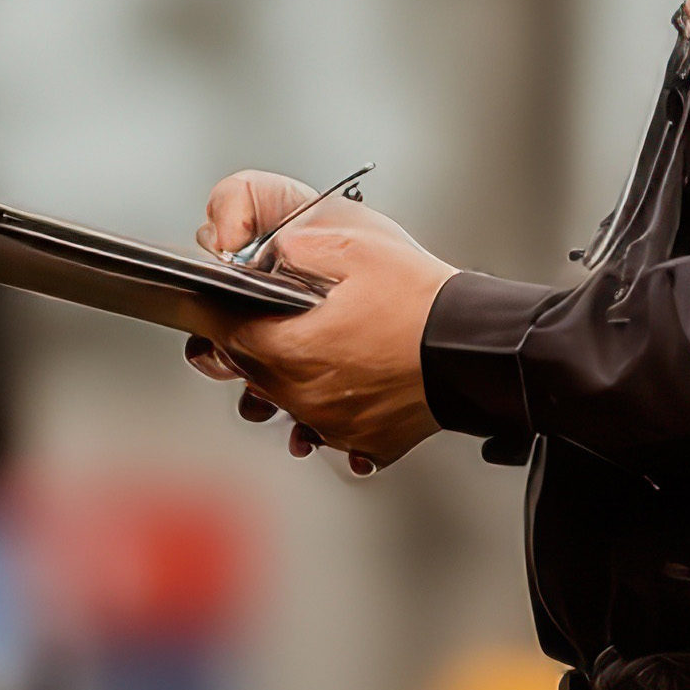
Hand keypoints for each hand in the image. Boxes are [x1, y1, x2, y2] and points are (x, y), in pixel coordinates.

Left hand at [177, 168, 453, 471]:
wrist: (476, 347)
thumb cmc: (422, 303)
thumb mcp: (351, 249)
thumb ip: (294, 248)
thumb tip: (267, 252)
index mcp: (293, 350)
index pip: (223, 335)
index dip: (215, 314)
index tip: (213, 304)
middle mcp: (305, 396)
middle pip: (250, 371)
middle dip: (252, 342)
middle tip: (271, 316)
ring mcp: (333, 426)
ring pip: (284, 401)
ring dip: (288, 375)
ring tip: (314, 346)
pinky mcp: (362, 441)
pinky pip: (325, 427)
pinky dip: (327, 403)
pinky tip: (345, 379)